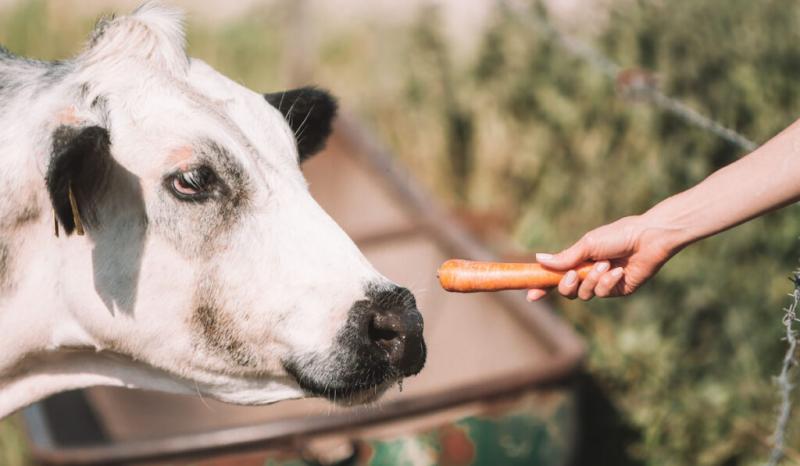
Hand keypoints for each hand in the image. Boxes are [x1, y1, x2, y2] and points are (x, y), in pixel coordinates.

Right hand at [526, 215, 682, 300]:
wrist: (648, 238)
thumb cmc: (618, 235)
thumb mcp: (587, 244)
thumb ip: (565, 257)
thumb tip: (539, 260)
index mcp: (578, 260)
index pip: (556, 276)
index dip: (542, 286)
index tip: (530, 294)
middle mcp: (588, 273)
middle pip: (567, 291)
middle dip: (567, 285)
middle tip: (572, 275)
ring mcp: (602, 283)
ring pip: (584, 294)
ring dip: (592, 280)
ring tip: (605, 265)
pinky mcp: (617, 290)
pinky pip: (602, 293)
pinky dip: (607, 282)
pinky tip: (618, 270)